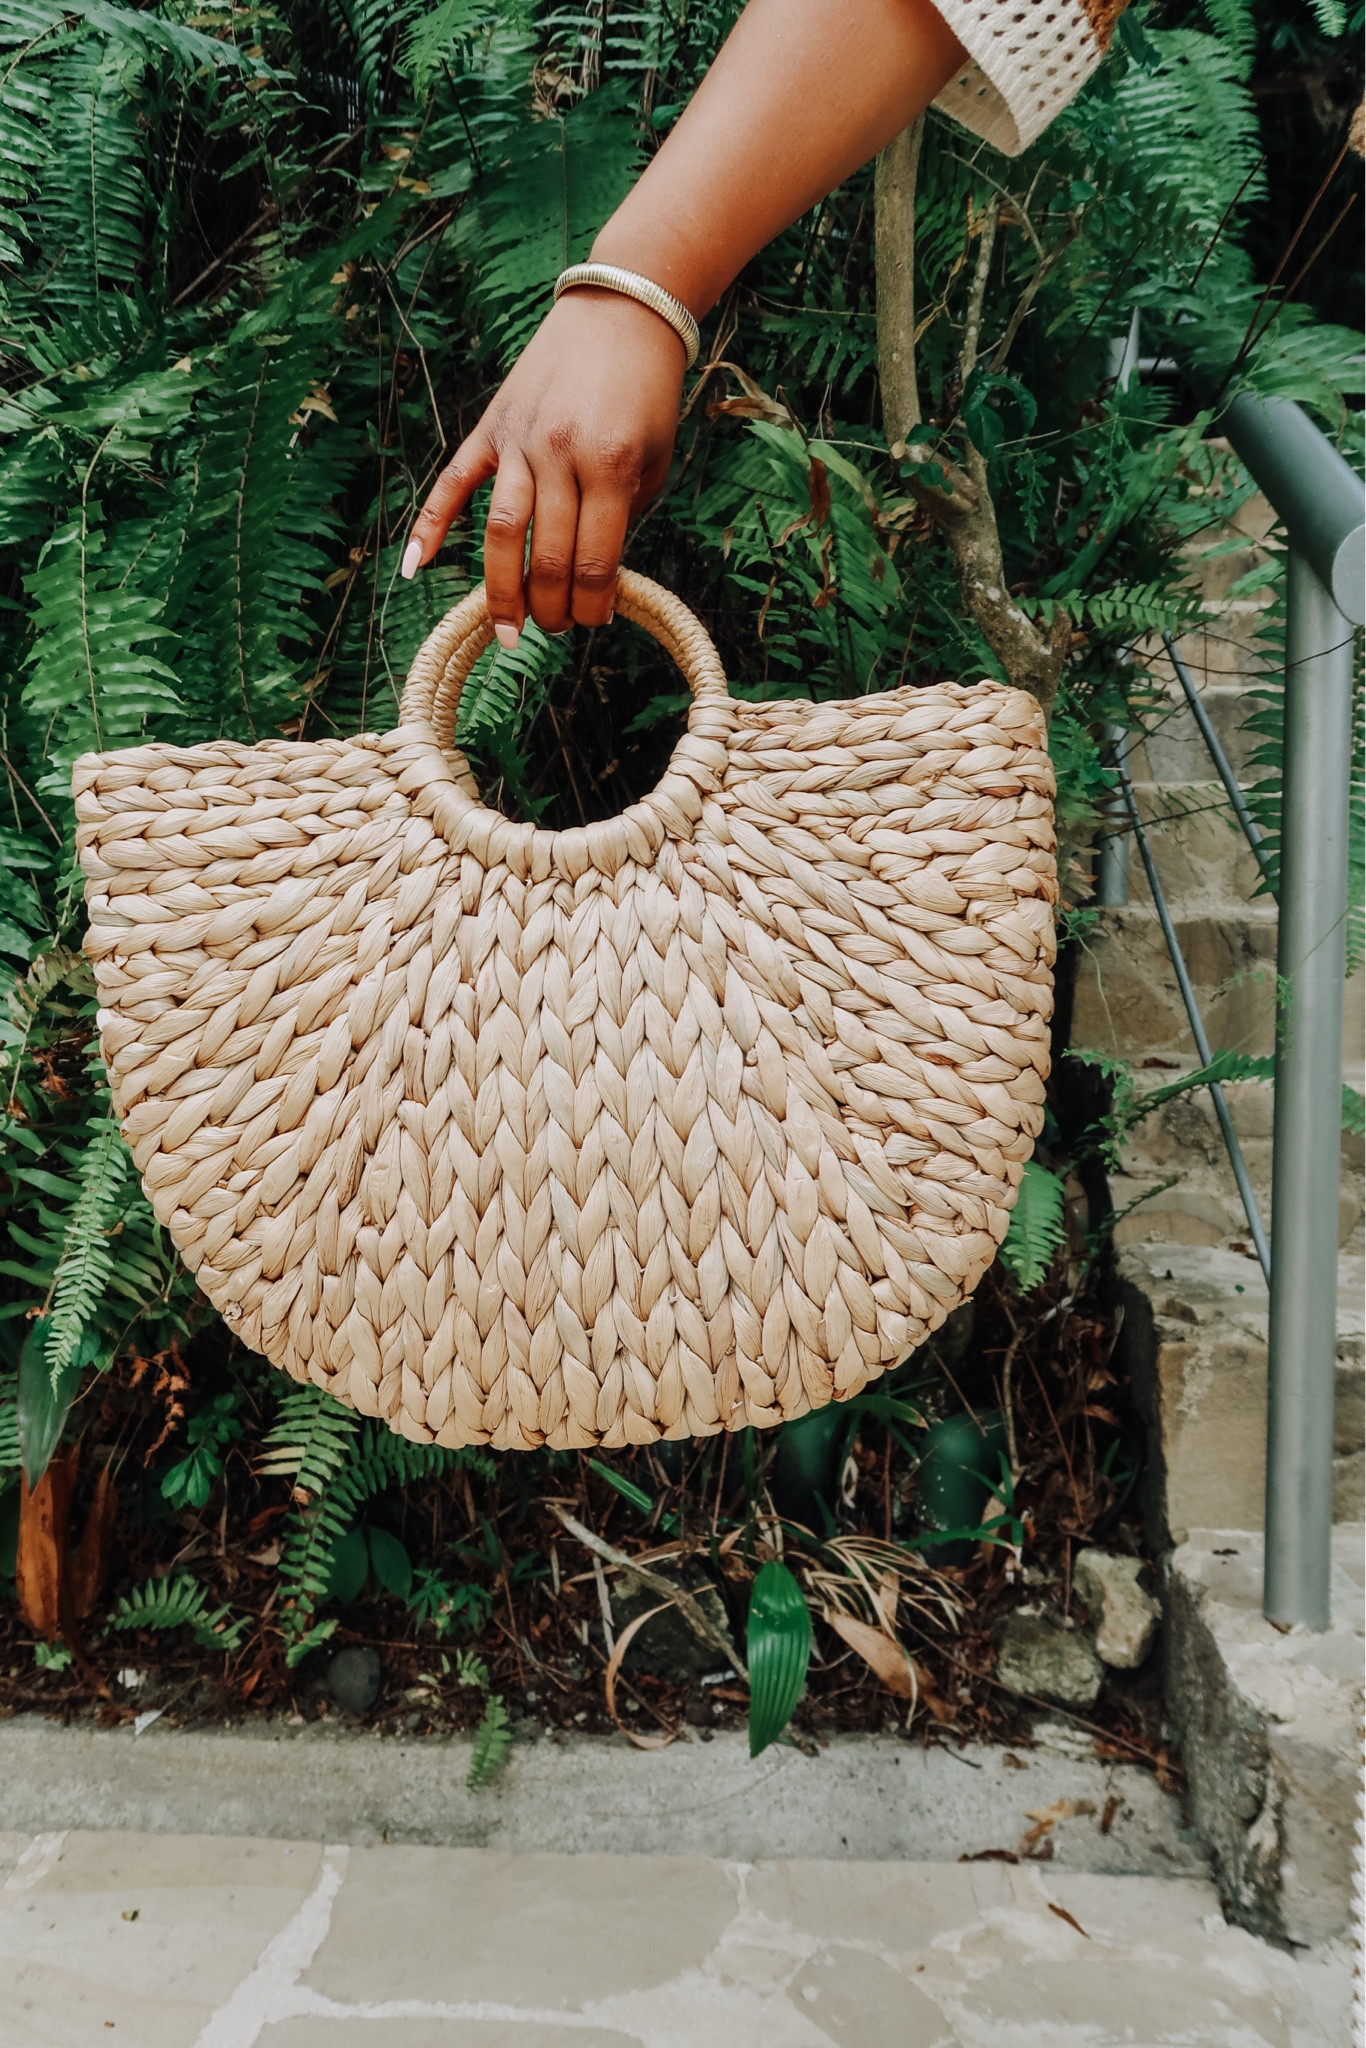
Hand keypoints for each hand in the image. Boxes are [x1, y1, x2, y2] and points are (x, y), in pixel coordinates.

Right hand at [402, 288, 686, 643]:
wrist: (621, 312)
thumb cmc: (647, 395)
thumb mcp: (653, 462)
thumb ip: (622, 519)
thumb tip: (592, 580)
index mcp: (610, 466)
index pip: (593, 562)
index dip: (594, 605)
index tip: (595, 620)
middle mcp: (559, 454)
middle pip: (545, 557)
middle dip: (552, 608)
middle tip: (557, 629)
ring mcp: (519, 440)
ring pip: (500, 532)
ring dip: (503, 591)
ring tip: (510, 631)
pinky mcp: (492, 427)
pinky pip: (454, 482)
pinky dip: (429, 526)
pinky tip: (413, 570)